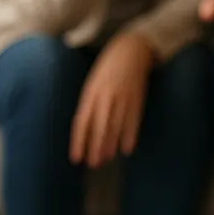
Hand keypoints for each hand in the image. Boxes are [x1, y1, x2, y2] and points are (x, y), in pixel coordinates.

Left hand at [70, 31, 153, 167]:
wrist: (131, 50)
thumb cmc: (108, 68)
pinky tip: (127, 148)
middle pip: (99, 127)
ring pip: (115, 125)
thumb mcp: (93, 84)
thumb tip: (85, 129)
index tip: (76, 158)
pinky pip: (133, 120)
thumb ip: (89, 104)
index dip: (78, 141)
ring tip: (107, 159)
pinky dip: (130, 135)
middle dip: (96, 147)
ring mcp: (123, 97)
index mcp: (91, 93)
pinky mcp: (137, 98)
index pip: (82, 122)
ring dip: (111, 144)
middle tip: (93, 164)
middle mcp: (106, 97)